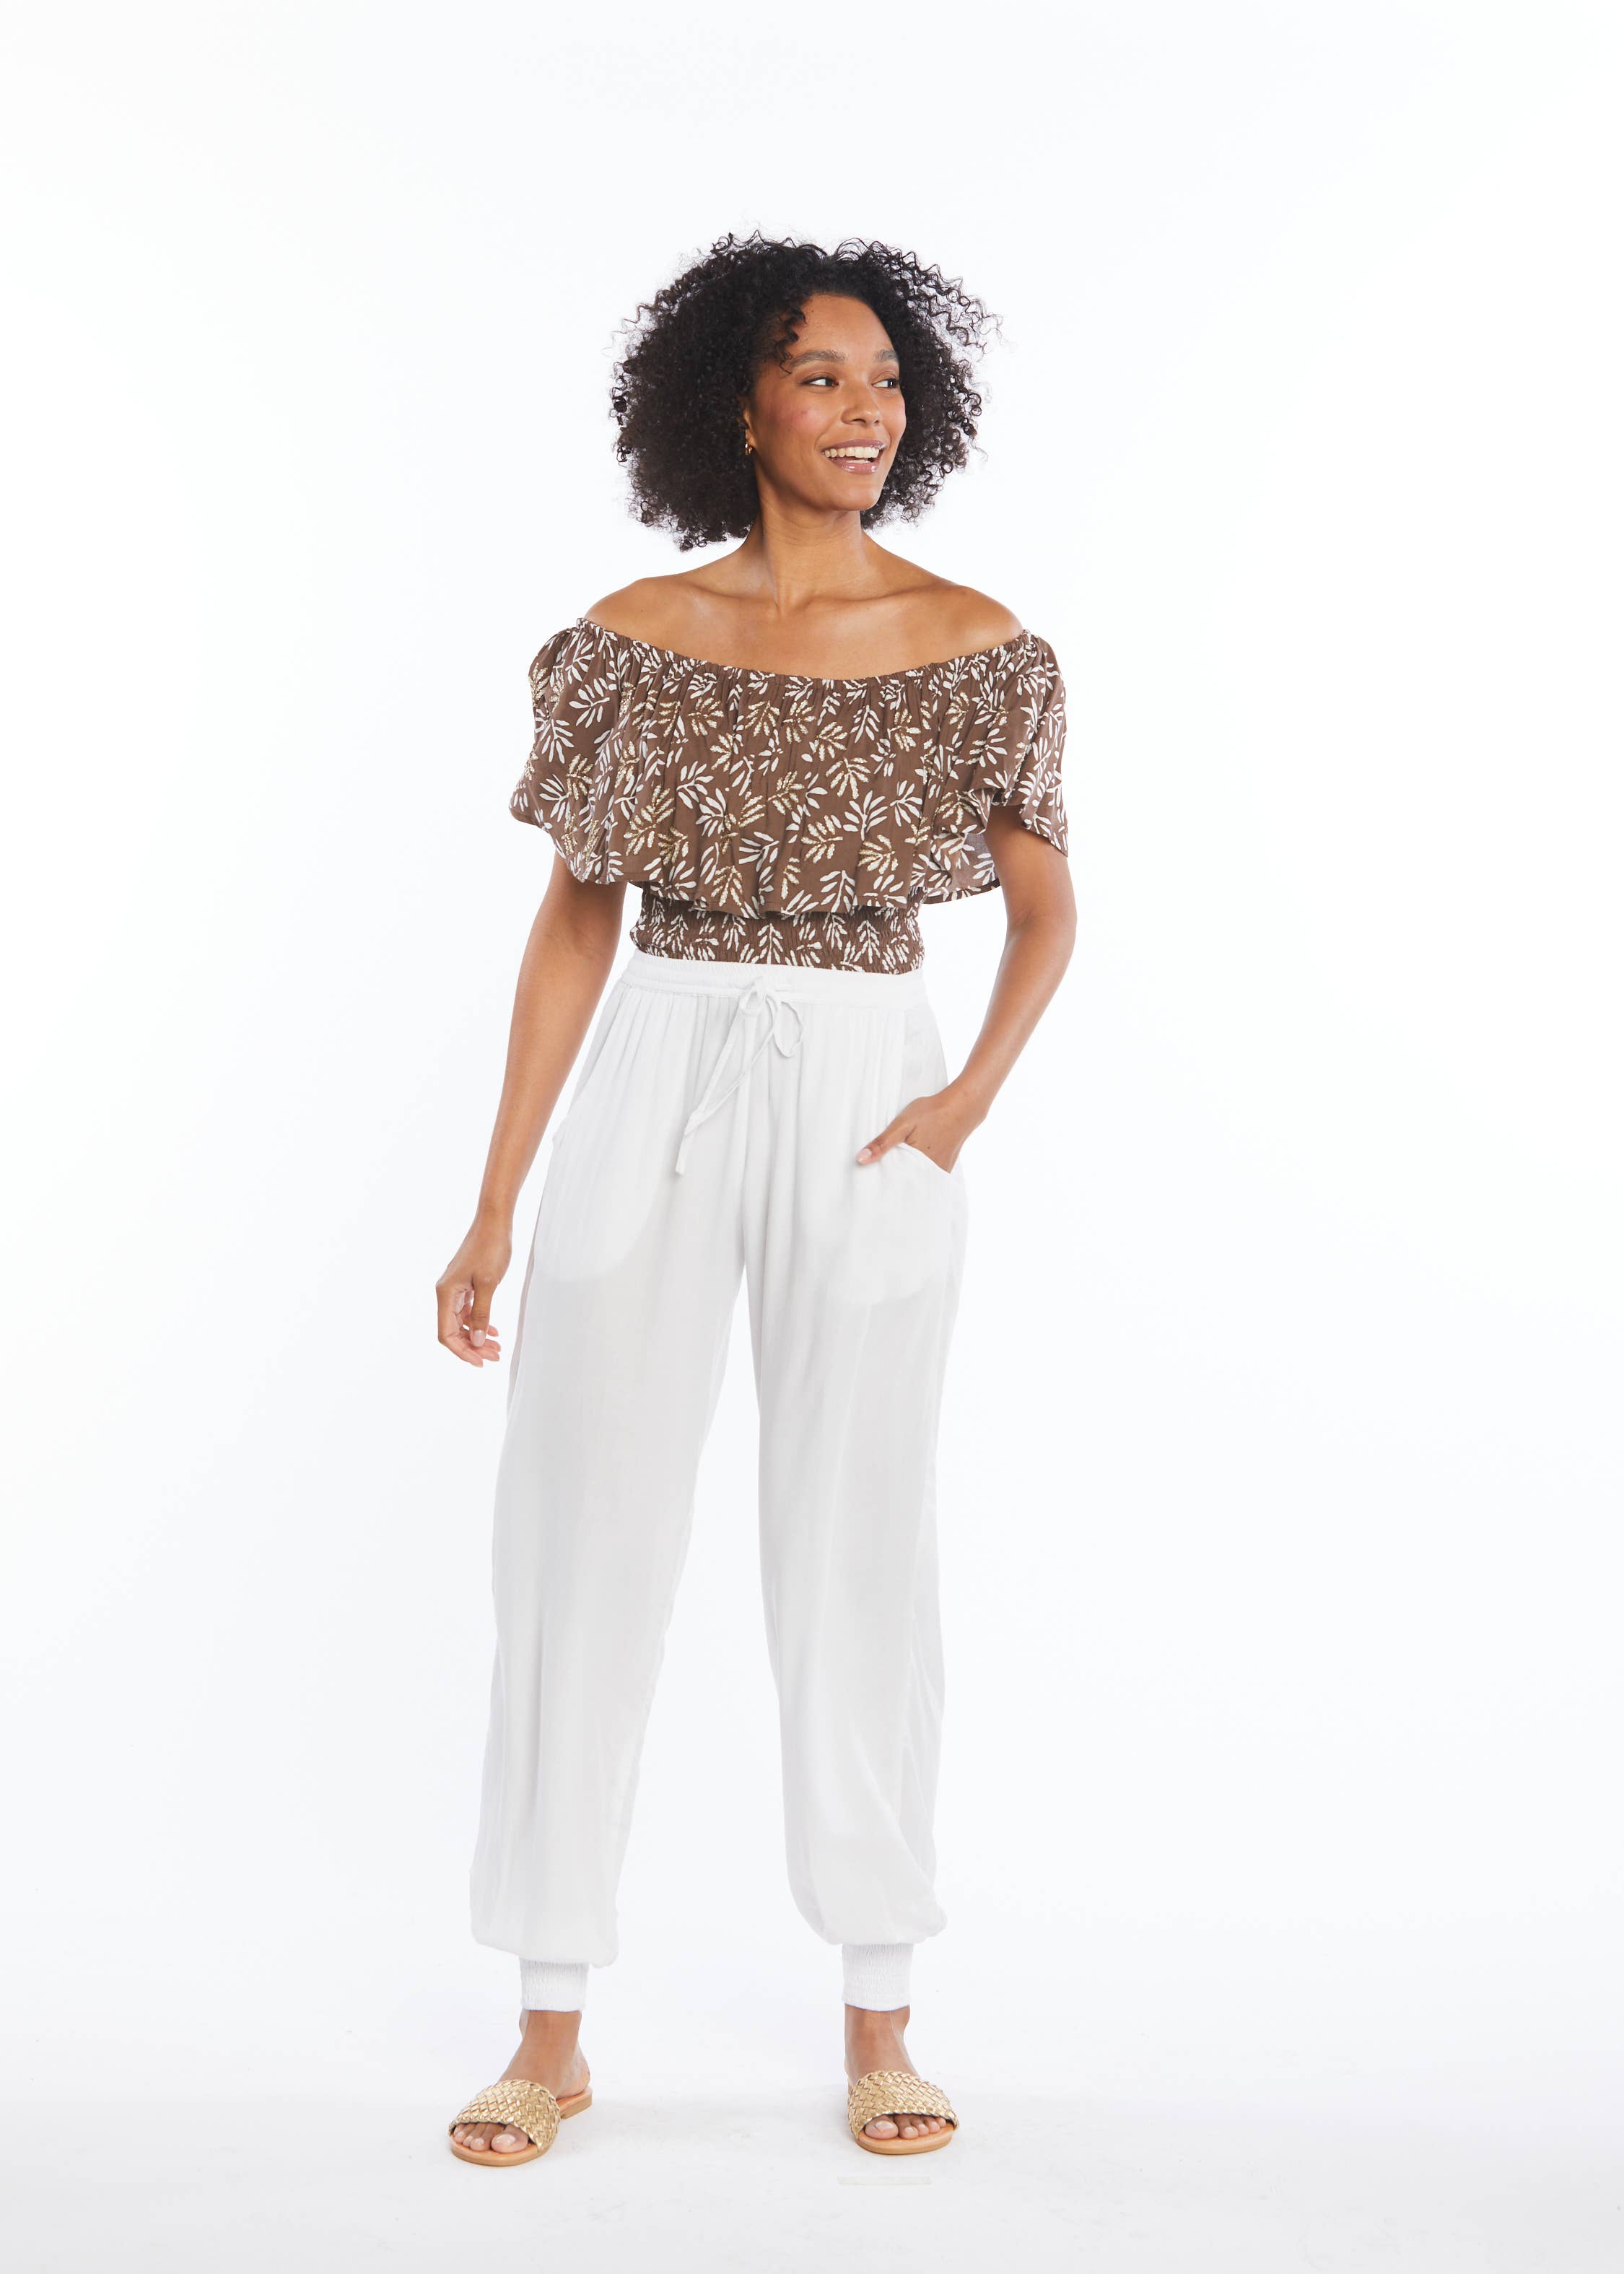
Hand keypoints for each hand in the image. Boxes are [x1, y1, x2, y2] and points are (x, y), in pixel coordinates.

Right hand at [436, 1217, 512, 1365]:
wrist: (494, 1222)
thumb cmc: (491, 1247)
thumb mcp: (489, 1284)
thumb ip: (481, 1314)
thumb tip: (476, 1341)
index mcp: (446, 1293)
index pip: (446, 1333)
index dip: (461, 1351)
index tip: (480, 1362)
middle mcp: (446, 1293)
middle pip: (453, 1330)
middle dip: (472, 1347)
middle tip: (494, 1356)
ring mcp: (455, 1289)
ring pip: (461, 1322)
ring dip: (477, 1337)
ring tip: (496, 1348)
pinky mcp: (465, 1285)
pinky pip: (467, 1311)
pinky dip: (479, 1322)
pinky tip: (492, 1330)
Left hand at [856, 1083, 983, 1173]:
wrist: (962, 1106)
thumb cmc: (932, 1113)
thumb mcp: (902, 1124)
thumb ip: (882, 1143)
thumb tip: (861, 1159)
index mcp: (916, 1164)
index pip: (894, 1181)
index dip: (883, 1180)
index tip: (873, 1181)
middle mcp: (930, 1171)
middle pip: (907, 1181)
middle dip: (895, 1180)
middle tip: (882, 1177)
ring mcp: (941, 1169)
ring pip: (919, 1178)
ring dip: (909, 1176)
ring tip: (898, 1170)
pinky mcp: (947, 1165)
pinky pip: (930, 1174)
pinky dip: (921, 1171)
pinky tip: (915, 1163)